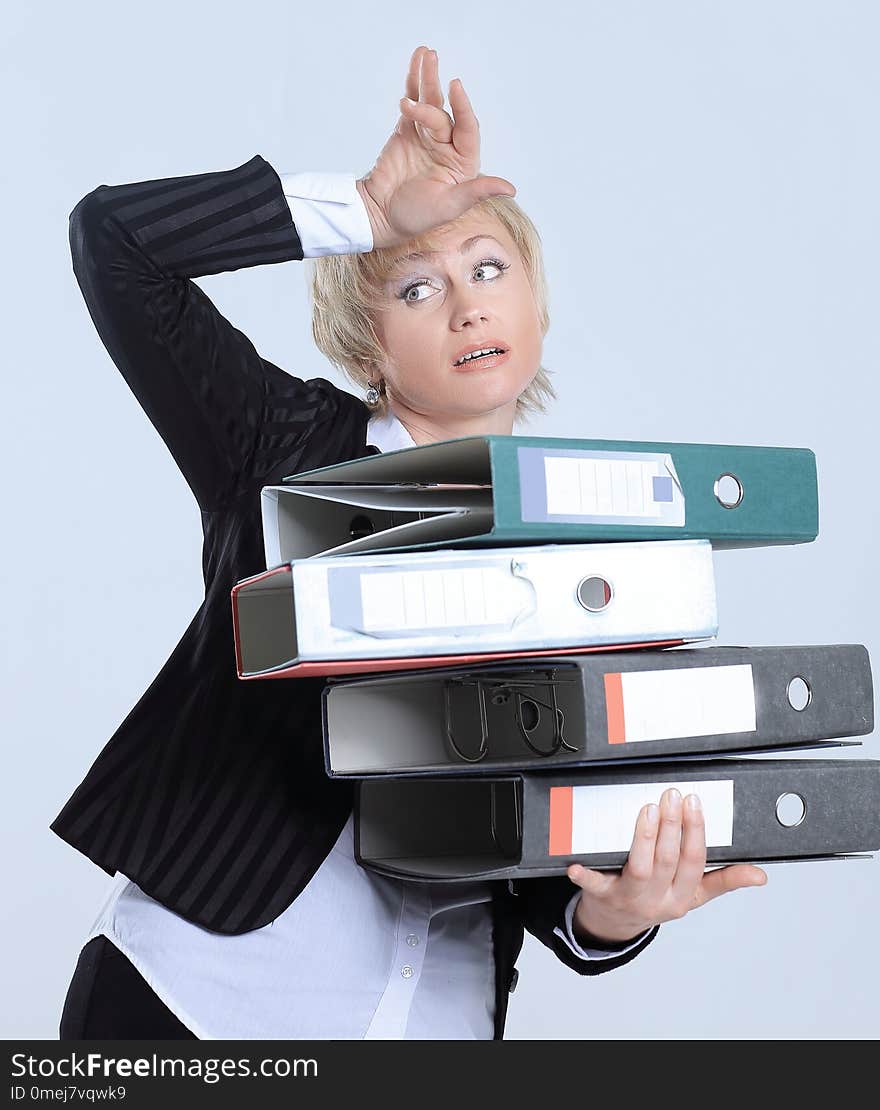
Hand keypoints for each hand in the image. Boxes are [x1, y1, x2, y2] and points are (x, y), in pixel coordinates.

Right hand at [356, 45, 515, 249]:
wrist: (381, 214)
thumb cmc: (417, 216)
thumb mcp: (450, 206)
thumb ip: (477, 192)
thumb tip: (511, 189)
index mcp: (463, 162)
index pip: (468, 130)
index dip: (463, 108)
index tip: (455, 87)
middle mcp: (448, 146)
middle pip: (445, 112)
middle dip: (436, 87)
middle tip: (432, 60)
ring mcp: (427, 136)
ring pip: (429, 103)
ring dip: (427, 78)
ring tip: (425, 53)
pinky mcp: (407, 131)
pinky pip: (412, 104)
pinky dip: (412, 84)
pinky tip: (416, 62)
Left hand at [566, 788, 767, 943]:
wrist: (615, 925)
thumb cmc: (656, 899)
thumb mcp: (693, 895)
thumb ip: (724, 880)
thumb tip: (760, 875)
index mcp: (683, 897)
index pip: (695, 862)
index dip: (696, 832)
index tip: (695, 802)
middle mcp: (658, 899)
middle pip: (669, 861)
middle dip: (673, 826)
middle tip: (672, 795)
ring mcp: (629, 898)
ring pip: (641, 868)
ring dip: (645, 838)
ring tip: (648, 810)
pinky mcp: (602, 895)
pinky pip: (594, 884)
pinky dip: (585, 874)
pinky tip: (577, 862)